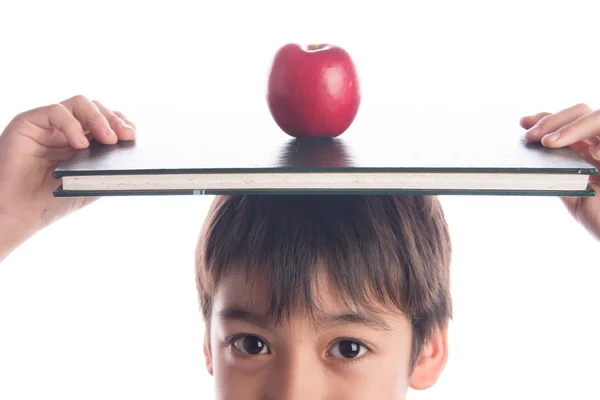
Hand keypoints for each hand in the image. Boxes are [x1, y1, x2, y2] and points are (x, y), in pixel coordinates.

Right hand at [0, 95, 135, 259]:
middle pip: (95, 108)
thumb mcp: (89, 184)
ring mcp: (47, 124)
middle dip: (114, 119)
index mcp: (82, 140)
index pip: (106, 120)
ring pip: (78, 104)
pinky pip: (55, 111)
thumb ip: (108, 168)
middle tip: (126, 135)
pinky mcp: (28, 122)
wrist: (16, 213)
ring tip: (109, 138)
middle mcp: (65, 128)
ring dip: (98, 118)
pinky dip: (71, 124)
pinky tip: (81, 143)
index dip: (121, 122)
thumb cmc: (50, 201)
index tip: (134, 135)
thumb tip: (133, 154)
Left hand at [520, 103, 599, 240]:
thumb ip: (556, 173)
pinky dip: (587, 133)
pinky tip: (578, 149)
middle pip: (581, 112)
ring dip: (570, 126)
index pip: (566, 122)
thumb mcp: (572, 193)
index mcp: (589, 148)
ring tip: (548, 142)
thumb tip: (527, 157)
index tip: (523, 123)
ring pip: (598, 117)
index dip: (546, 117)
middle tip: (530, 136)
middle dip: (552, 120)